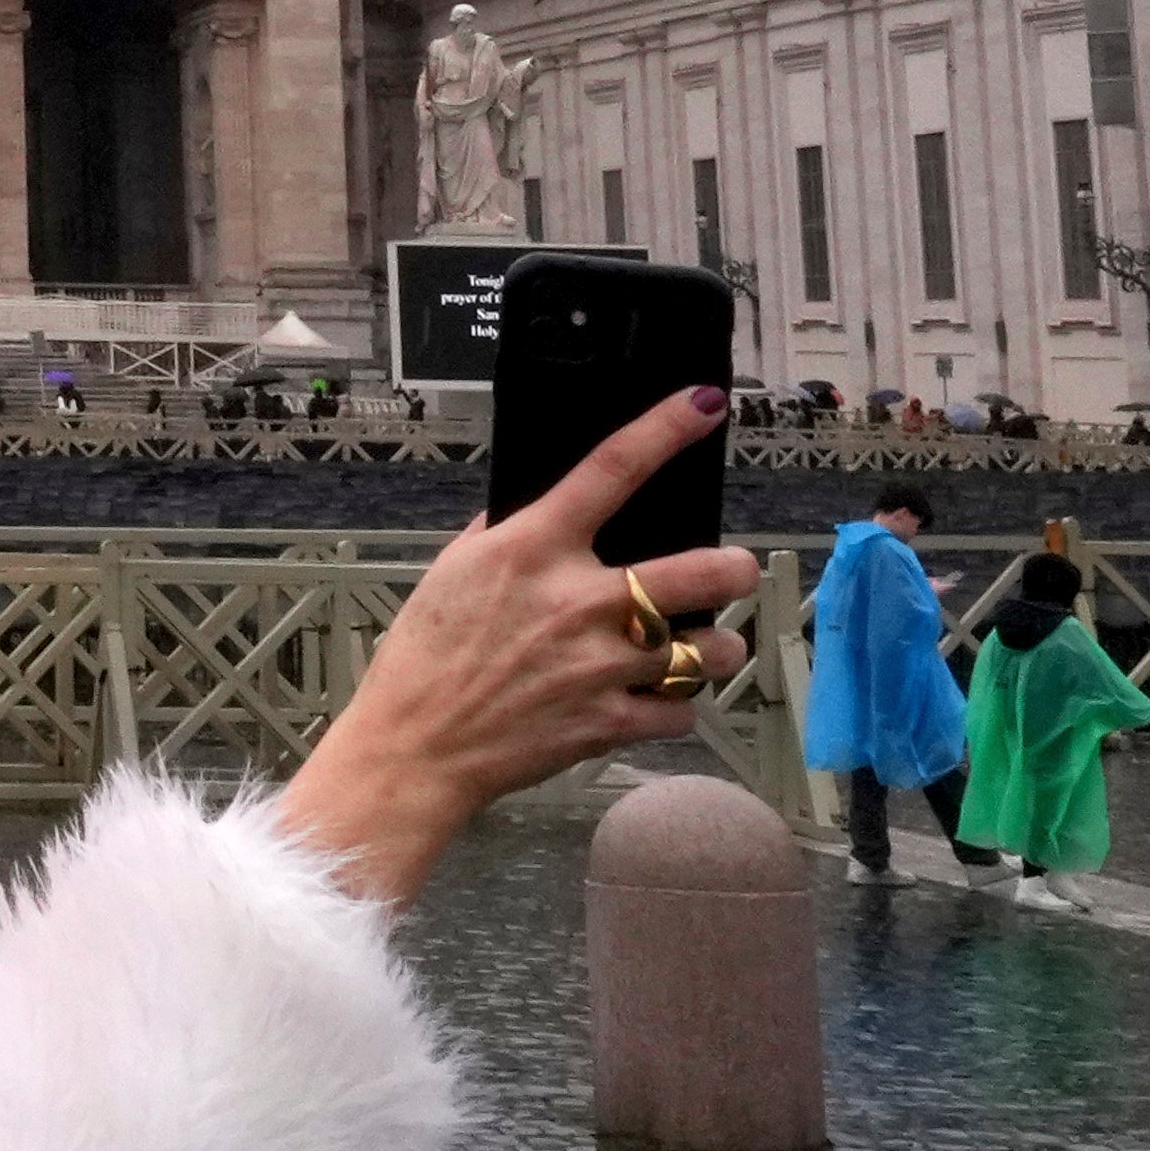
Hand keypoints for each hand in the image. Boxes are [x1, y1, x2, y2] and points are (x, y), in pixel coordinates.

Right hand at [274, 387, 761, 906]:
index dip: (664, 428)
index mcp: (532, 551)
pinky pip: (680, 713)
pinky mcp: (608, 723)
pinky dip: (673, 707)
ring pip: (710, 651)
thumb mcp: (452, 572)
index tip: (703, 402)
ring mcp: (600, 667)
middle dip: (735, 570)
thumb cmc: (424, 657)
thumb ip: (506, 533)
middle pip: (702, 571)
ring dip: (714, 648)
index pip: (610, 470)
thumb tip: (544, 502)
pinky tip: (654, 699)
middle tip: (733, 573)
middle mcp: (578, 602)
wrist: (414, 748)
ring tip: (700, 648)